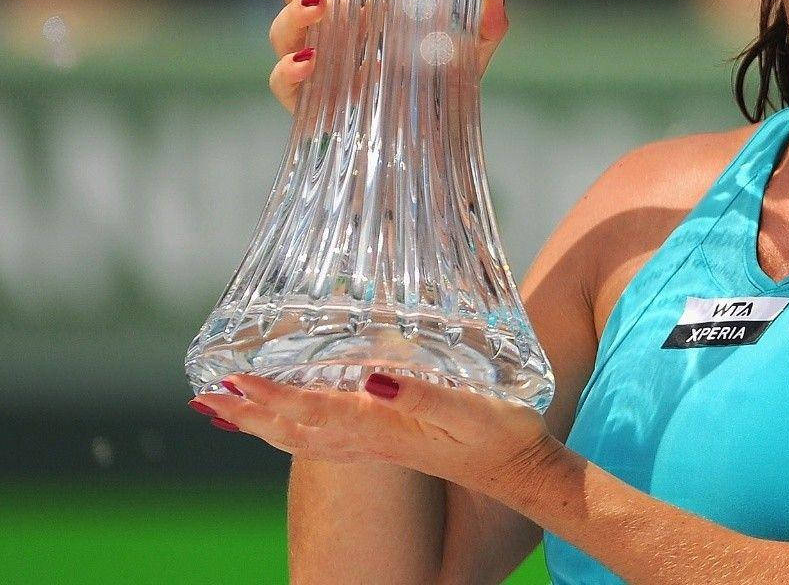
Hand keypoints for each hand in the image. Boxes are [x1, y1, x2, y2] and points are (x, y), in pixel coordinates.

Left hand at [191, 371, 559, 500]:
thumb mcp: (467, 409)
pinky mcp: (388, 446)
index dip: (270, 396)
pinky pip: (323, 441)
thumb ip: (419, 396)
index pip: (312, 411)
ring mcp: (376, 447)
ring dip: (261, 424)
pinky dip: (292, 430)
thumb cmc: (500, 434)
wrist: (520, 471)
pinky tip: (290, 421)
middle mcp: (370, 441)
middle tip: (204, 399)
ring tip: (227, 410)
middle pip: (293, 432)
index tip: (232, 381)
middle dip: (248, 415)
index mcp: (382, 428)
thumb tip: (370, 380)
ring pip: (303, 439)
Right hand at [268, 0, 510, 113]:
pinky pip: (284, 82)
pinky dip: (289, 70)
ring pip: (282, 29)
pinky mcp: (310, 102)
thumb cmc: (444, 84)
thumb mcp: (474, 47)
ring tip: (322, 4)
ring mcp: (317, 62)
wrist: (434, 142)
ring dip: (295, 11)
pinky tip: (308, 61)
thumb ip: (487, 19)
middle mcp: (334, 25)